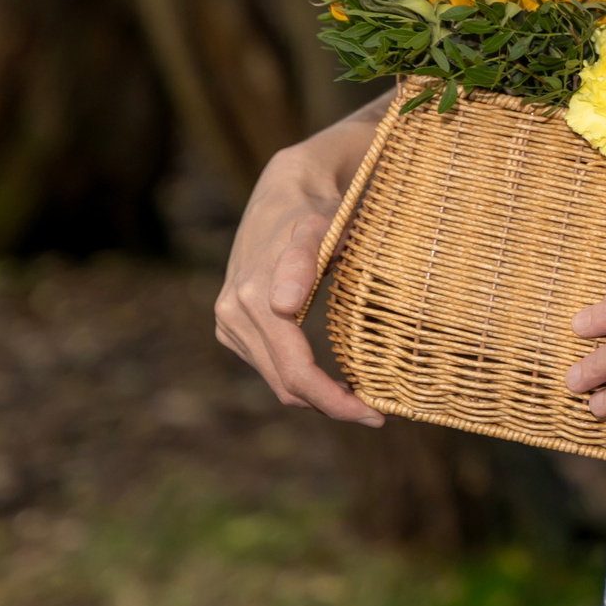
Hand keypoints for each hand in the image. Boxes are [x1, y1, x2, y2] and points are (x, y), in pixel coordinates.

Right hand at [214, 127, 383, 423]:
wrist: (286, 191)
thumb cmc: (317, 210)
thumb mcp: (321, 227)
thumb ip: (305, 261)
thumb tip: (284, 306)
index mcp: (252, 299)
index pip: (296, 373)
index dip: (335, 402)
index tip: (376, 414)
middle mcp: (232, 314)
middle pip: (286, 385)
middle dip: (331, 404)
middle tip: (377, 412)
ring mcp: (228, 321)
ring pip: (277, 380)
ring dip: (316, 395)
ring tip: (360, 395)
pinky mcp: (231, 324)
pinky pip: (269, 365)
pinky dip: (299, 377)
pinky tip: (330, 375)